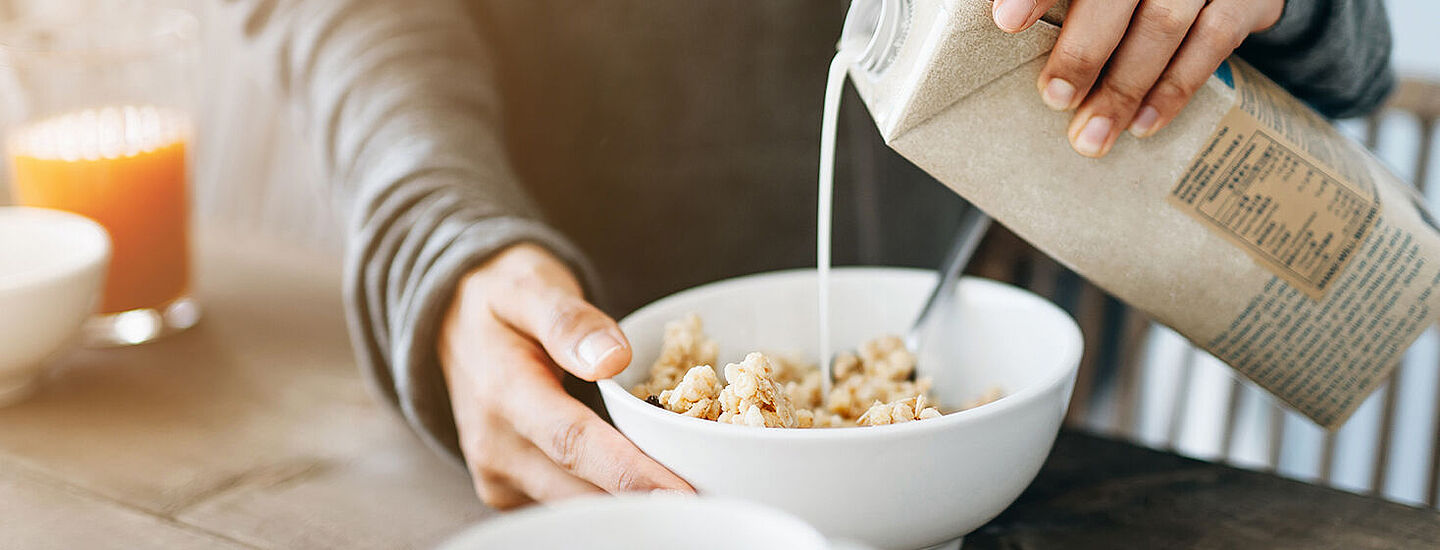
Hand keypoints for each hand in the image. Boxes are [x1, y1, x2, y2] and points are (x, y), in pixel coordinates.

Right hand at [438, 243, 692, 508]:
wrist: (451, 322)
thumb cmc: (500, 298)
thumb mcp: (529, 285)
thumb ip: (568, 319)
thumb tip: (613, 358)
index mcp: (502, 392)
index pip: (573, 443)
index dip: (630, 474)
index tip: (684, 493)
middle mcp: (496, 446)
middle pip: (581, 490)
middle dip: (646, 500)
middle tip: (715, 500)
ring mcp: (500, 475)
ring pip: (578, 506)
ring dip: (633, 505)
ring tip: (696, 498)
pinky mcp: (509, 489)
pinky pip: (568, 503)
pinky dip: (612, 499)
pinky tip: (652, 488)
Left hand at [991, 0, 1283, 156]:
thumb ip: (1060, 1)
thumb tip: (999, 21)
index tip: (1006, 22)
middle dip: (1083, 51)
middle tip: (1054, 98)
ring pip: (1164, 25)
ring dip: (1124, 88)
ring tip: (1092, 134)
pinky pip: (1213, 42)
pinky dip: (1174, 88)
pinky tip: (1143, 124)